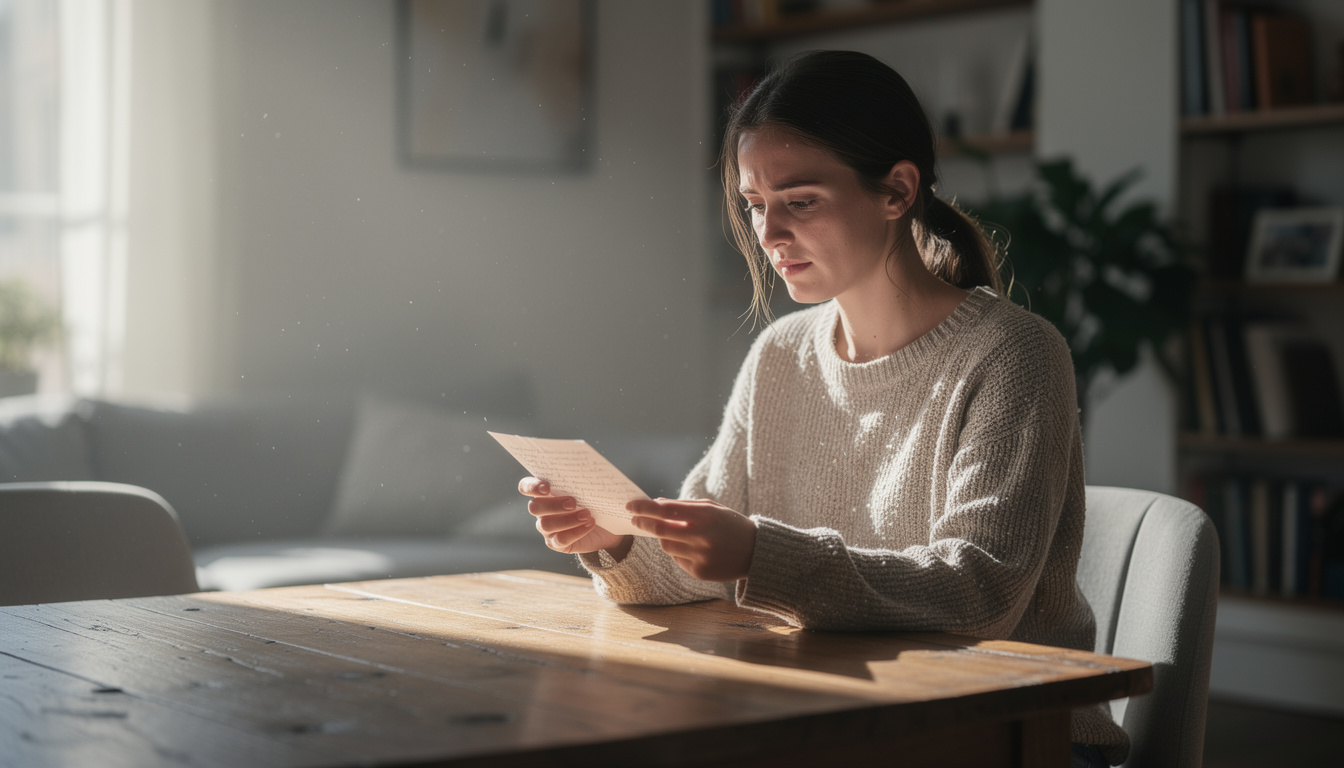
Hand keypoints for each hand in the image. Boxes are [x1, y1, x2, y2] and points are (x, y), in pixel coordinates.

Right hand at [518, 477, 630, 556]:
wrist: (607, 526)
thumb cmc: (595, 501)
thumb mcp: (590, 489)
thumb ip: (582, 480)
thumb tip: (588, 472)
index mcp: (544, 492)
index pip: (526, 486)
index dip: (532, 486)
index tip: (547, 487)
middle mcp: (542, 510)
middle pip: (534, 507)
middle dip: (553, 504)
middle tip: (574, 502)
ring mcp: (547, 528)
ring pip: (546, 525)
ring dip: (567, 519)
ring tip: (587, 514)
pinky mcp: (556, 543)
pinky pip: (560, 540)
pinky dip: (576, 532)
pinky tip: (589, 524)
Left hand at [627, 498, 755, 581]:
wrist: (756, 553)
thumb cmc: (730, 525)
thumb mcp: (712, 508)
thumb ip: (683, 505)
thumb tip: (656, 504)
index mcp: (705, 515)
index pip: (665, 510)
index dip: (644, 508)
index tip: (631, 506)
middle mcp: (702, 536)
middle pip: (660, 530)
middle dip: (643, 523)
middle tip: (634, 519)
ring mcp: (700, 556)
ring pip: (666, 546)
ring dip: (665, 538)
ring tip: (681, 534)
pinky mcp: (699, 572)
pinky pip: (677, 559)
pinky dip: (679, 552)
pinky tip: (695, 550)